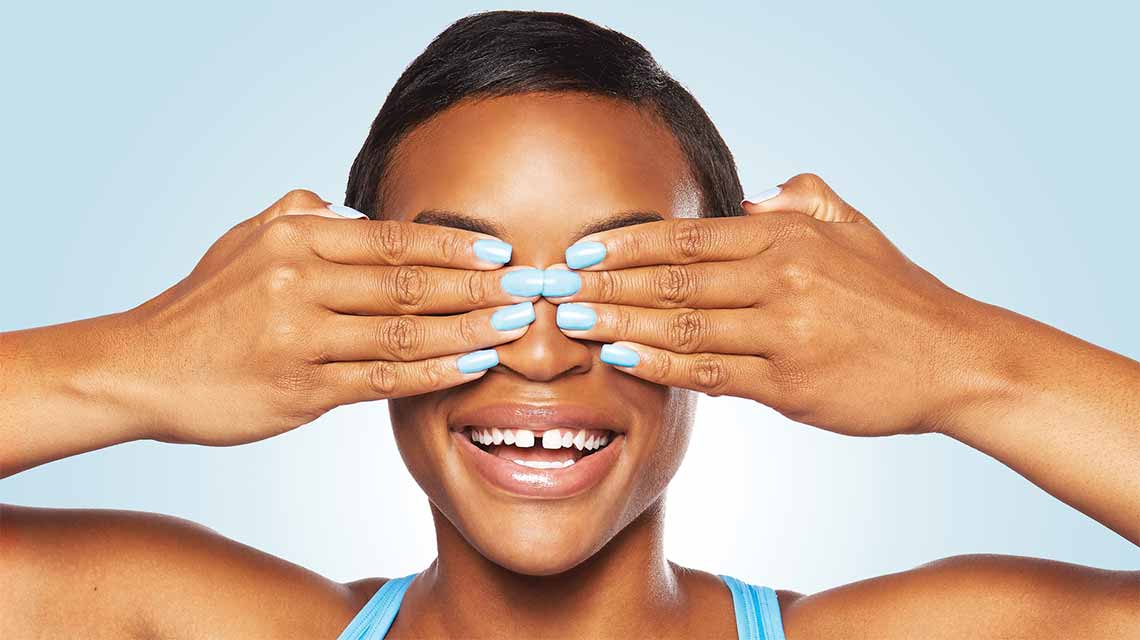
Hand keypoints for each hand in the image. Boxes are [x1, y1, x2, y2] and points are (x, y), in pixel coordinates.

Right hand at [120, 190, 534, 445]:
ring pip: (403, 333)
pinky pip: (382, 380)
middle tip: (527, 288)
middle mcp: (298, 281)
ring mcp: (300, 337)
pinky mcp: (301, 388)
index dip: (453, 245)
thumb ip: (295, 217)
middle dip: (476, 286)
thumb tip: (345, 206)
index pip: (393, 239)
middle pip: (408, 283)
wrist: (142, 369)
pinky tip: (471, 367)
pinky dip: (433, 373)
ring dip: (466, 330)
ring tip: (512, 328)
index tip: (499, 250)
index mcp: (293, 239)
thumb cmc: (202, 306)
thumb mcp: (241, 241)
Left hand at [550, 174, 994, 436]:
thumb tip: (751, 197)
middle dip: (607, 283)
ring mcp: (784, 332)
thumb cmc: (898, 295)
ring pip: (683, 325)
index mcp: (788, 236)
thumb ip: (802, 201)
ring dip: (621, 322)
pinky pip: (710, 372)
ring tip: (572, 323)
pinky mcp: (789, 384)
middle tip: (556, 288)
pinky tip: (623, 357)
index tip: (581, 251)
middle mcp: (781, 277)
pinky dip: (661, 364)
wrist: (956, 359)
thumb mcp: (855, 228)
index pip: (688, 235)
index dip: (627, 243)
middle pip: (674, 278)